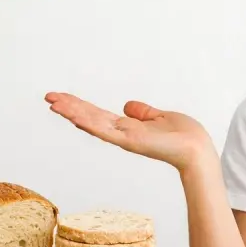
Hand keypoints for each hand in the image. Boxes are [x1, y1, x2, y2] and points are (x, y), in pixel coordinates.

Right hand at [44, 92, 214, 170]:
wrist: (197, 149)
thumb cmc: (184, 136)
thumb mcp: (160, 117)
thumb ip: (143, 113)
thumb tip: (127, 105)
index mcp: (128, 127)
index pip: (98, 115)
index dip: (80, 106)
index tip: (62, 98)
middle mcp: (122, 133)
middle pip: (90, 118)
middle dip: (69, 107)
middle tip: (48, 97)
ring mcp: (125, 138)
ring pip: (93, 123)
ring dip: (73, 113)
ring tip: (53, 103)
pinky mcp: (131, 142)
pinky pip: (106, 131)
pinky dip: (90, 123)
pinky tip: (74, 116)